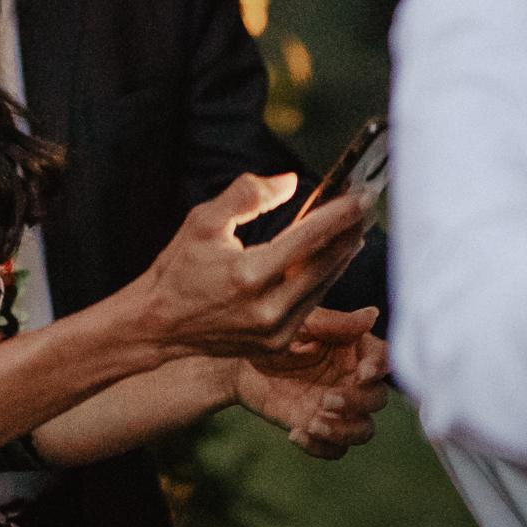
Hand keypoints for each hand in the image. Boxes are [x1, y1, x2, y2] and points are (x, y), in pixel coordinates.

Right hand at [127, 174, 370, 361]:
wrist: (159, 324)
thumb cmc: (179, 267)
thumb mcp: (203, 221)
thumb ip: (247, 195)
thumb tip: (290, 182)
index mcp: (248, 275)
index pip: (308, 238)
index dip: (339, 214)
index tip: (361, 195)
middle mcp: (267, 308)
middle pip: (325, 264)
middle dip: (349, 232)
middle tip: (367, 206)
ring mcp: (275, 331)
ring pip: (323, 286)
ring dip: (342, 255)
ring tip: (356, 228)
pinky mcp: (277, 345)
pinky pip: (311, 305)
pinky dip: (325, 279)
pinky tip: (334, 258)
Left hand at [232, 306, 390, 459]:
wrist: (239, 364)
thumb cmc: (273, 335)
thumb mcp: (300, 325)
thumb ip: (333, 323)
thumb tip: (373, 315)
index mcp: (353, 349)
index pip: (383, 359)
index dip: (378, 368)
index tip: (361, 374)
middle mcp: (352, 380)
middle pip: (378, 399)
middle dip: (357, 403)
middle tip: (326, 400)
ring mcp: (338, 408)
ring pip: (363, 430)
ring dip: (344, 431)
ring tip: (314, 423)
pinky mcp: (321, 429)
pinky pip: (335, 449)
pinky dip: (320, 447)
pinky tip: (295, 433)